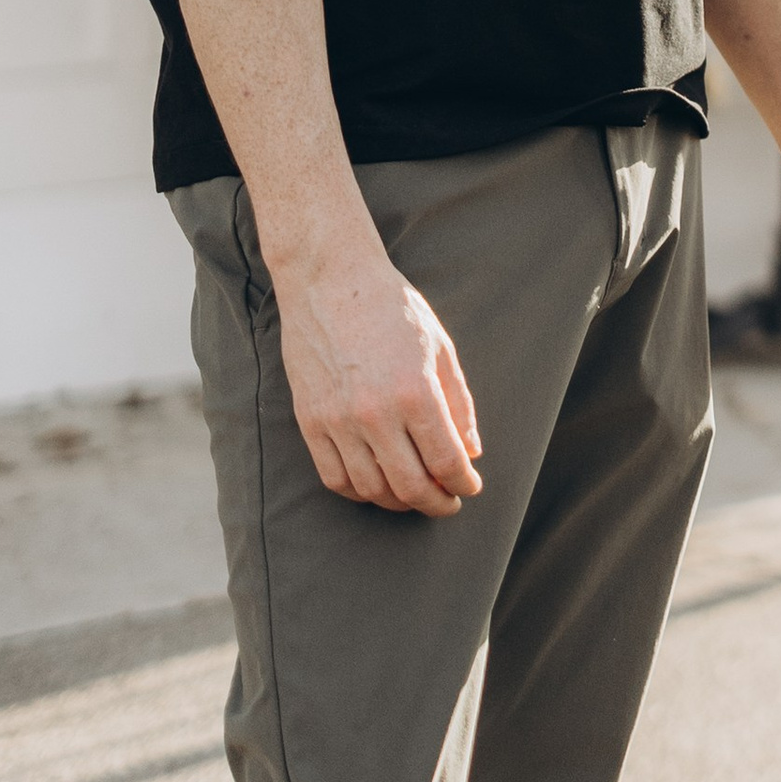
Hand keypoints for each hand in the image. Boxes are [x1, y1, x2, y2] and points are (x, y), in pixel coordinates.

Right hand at [274, 244, 482, 516]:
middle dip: (436, 502)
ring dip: (399, 502)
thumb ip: (458, 403)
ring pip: (372, 489)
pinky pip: (335, 478)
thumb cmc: (393, 308)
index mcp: (415, 391)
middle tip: (448, 502)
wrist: (331, 280)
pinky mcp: (310, 422)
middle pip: (410, 486)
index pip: (446, 460)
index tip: (470, 487)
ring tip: (415, 495)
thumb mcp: (440, 348)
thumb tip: (470, 453)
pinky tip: (377, 485)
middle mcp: (375, 412)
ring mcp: (337, 420)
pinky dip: (360, 491)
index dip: (463, 483)